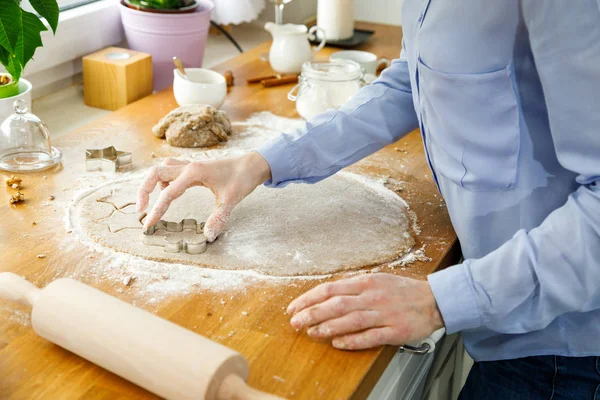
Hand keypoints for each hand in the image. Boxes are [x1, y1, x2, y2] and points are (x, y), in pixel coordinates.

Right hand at [137, 152, 271, 241]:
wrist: (253, 164)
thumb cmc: (242, 178)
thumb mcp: (231, 199)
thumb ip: (219, 218)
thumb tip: (208, 237)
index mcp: (194, 173)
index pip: (168, 193)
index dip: (157, 210)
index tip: (148, 224)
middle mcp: (188, 166)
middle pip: (155, 172)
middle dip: (143, 190)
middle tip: (141, 209)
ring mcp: (190, 165)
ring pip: (162, 168)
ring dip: (152, 182)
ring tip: (153, 202)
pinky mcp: (194, 168)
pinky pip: (172, 170)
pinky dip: (164, 180)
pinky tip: (169, 192)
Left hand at [287, 273, 443, 349]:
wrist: (434, 300)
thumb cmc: (401, 291)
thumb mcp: (376, 280)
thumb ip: (353, 287)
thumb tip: (326, 294)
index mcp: (365, 282)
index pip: (329, 289)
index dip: (308, 299)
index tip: (293, 308)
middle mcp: (372, 296)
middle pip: (335, 304)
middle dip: (311, 313)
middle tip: (295, 323)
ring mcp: (383, 313)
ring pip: (349, 320)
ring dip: (327, 327)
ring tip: (311, 333)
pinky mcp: (394, 330)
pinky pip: (369, 336)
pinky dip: (352, 340)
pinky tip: (337, 344)